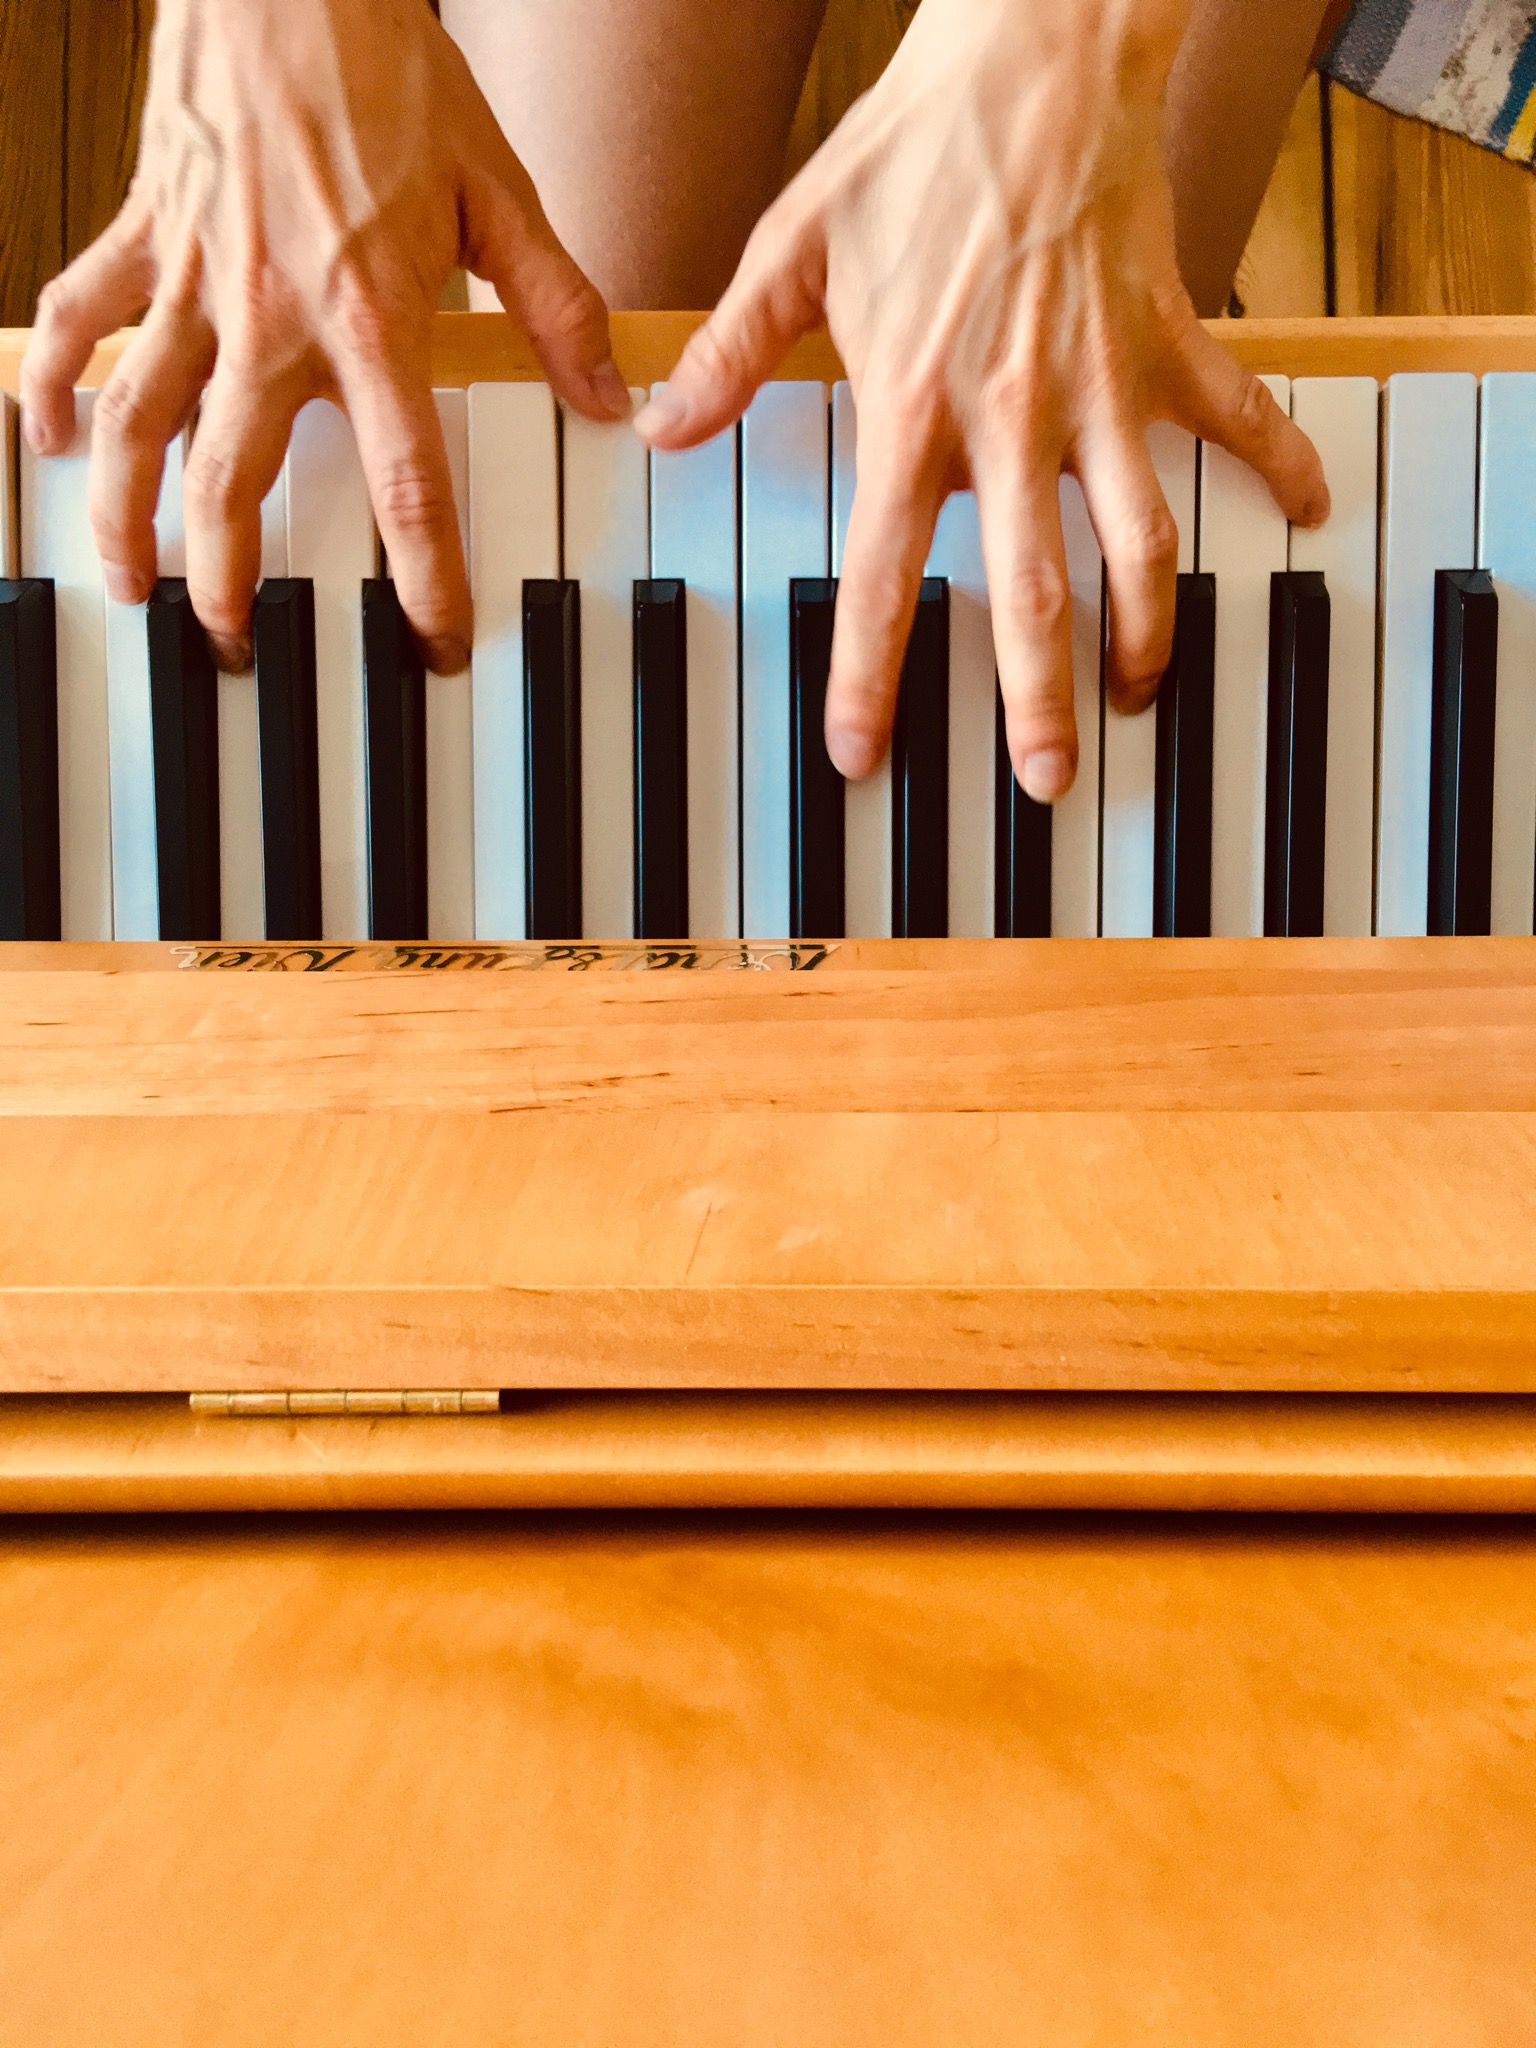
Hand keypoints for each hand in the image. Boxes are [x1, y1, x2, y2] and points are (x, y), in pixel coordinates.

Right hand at [20, 0, 628, 672]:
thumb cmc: (390, 73)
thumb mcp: (500, 195)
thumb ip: (558, 310)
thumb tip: (613, 399)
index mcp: (369, 317)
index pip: (404, 482)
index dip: (423, 574)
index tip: (432, 642)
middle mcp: (269, 317)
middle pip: (236, 481)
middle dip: (235, 581)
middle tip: (241, 646)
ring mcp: (193, 281)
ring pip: (140, 422)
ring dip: (128, 516)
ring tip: (132, 587)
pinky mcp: (141, 237)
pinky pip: (78, 322)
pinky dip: (54, 380)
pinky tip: (48, 439)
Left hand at [636, 0, 1327, 800]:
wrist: (1030, 51)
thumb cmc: (911, 148)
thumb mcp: (793, 244)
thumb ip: (731, 353)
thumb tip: (665, 426)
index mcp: (914, 406)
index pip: (885, 570)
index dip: (870, 674)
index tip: (864, 755)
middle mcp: (1012, 417)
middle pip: (1031, 591)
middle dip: (1038, 700)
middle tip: (1047, 782)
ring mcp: (1101, 387)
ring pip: (1141, 538)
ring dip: (1148, 630)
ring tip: (1146, 696)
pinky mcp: (1167, 340)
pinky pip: (1235, 416)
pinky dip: (1276, 464)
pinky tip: (1307, 513)